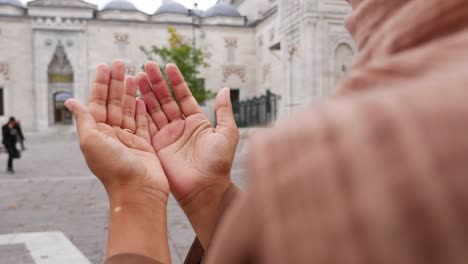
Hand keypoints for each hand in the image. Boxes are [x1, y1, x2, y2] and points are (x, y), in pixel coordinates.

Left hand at [66, 60, 171, 261]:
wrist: (138, 191)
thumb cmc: (113, 169)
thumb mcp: (91, 142)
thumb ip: (83, 120)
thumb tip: (69, 101)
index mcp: (97, 133)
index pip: (97, 102)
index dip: (100, 84)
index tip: (104, 66)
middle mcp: (111, 134)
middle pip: (114, 103)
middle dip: (116, 82)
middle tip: (120, 63)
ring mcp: (129, 139)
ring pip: (129, 110)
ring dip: (130, 92)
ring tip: (134, 74)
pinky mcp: (144, 144)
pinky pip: (143, 122)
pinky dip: (142, 109)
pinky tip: (142, 97)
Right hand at [138, 62, 238, 246]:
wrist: (205, 189)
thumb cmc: (219, 163)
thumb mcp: (227, 133)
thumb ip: (224, 111)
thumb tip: (224, 89)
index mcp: (196, 122)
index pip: (183, 96)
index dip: (176, 81)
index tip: (168, 65)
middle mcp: (180, 127)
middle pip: (165, 100)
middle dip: (156, 82)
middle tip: (146, 65)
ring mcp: (167, 136)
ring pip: (153, 109)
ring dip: (145, 93)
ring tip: (136, 75)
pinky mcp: (156, 146)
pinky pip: (146, 125)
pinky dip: (140, 111)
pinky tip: (134, 96)